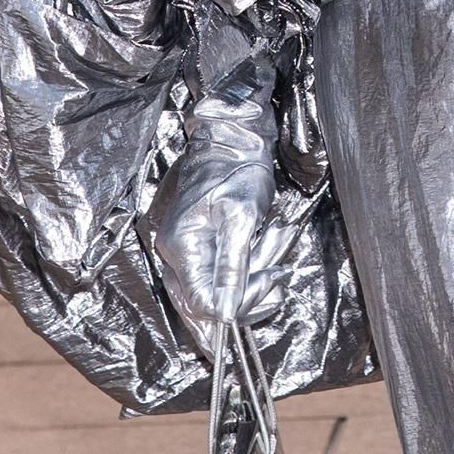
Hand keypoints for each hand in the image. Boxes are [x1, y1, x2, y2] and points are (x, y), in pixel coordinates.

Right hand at [143, 99, 277, 341]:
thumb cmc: (237, 172)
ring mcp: (184, 251)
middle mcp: (176, 254)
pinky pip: (218, 275)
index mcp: (182, 247)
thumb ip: (232, 268)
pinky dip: (247, 269)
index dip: (236, 303)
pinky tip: (267, 251)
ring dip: (252, 280)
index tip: (269, 282)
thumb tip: (226, 311)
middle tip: (277, 275)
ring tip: (274, 249)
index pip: (201, 302)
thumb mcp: (241, 218)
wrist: (231, 142)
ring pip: (214, 291)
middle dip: (247, 295)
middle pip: (204, 304)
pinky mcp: (197, 247)